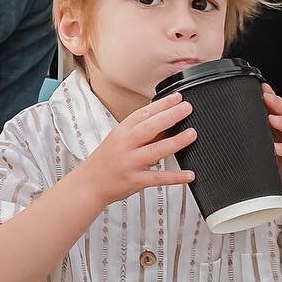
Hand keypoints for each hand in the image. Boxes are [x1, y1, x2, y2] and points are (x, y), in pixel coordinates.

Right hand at [78, 94, 195, 209]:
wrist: (89, 183)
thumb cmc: (106, 160)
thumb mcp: (119, 140)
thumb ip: (141, 133)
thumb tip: (167, 124)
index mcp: (122, 131)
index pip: (143, 113)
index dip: (161, 104)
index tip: (178, 97)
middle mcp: (125, 145)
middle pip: (149, 127)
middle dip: (170, 116)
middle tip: (187, 108)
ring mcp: (130, 163)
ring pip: (155, 150)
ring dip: (175, 142)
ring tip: (192, 134)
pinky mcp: (135, 181)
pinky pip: (158, 178)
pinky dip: (175, 177)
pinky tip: (189, 174)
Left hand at [263, 84, 281, 185]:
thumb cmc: (276, 155)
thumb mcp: (265, 137)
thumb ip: (257, 125)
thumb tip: (238, 113)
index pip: (276, 104)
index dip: (269, 94)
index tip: (261, 88)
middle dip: (276, 103)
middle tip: (266, 97)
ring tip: (272, 120)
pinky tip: (276, 148)